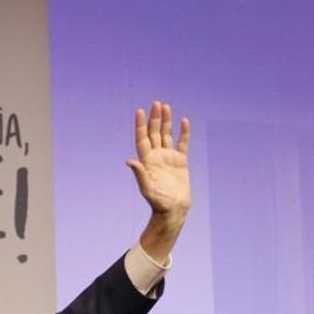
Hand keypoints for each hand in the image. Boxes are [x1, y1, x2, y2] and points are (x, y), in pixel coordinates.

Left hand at [130, 101, 190, 262]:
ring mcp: (168, 158)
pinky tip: (184, 121)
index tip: (140, 110)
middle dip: (154, 118)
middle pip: (154, 133)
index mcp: (147, 161)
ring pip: (166, 135)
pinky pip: (183, 143)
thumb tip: (129, 161)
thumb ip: (140, 174)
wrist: (173, 210)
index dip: (140, 125)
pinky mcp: (181, 162)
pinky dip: (184, 132)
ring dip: (166, 122)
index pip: (142, 138)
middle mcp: (156, 157)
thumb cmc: (159, 203)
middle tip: (156, 103)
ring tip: (166, 107)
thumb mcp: (148, 189)